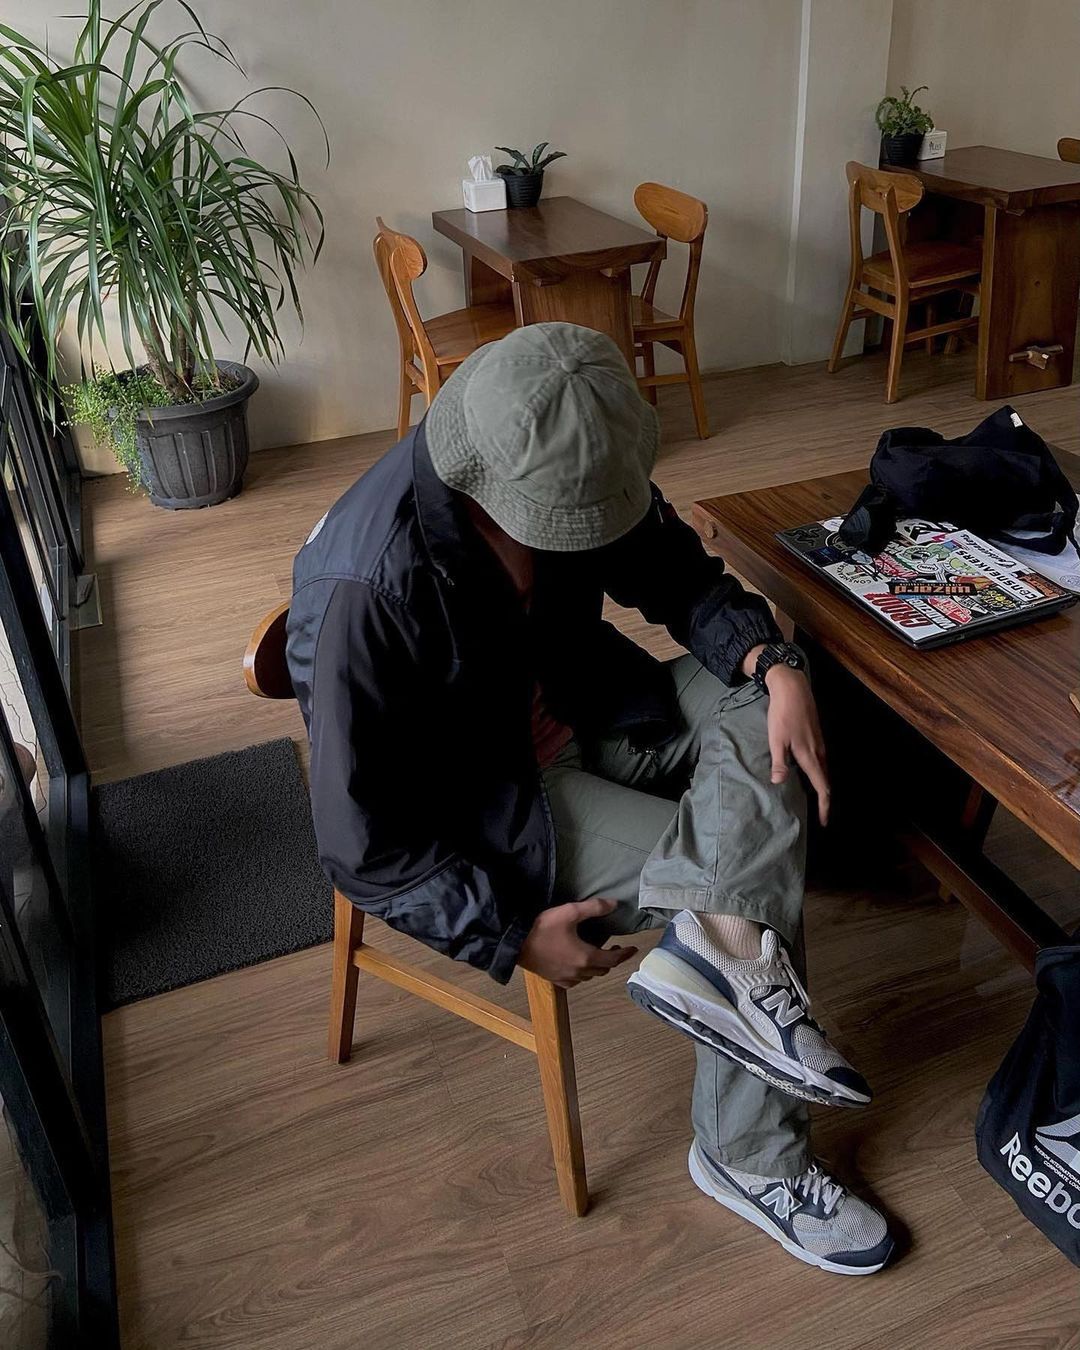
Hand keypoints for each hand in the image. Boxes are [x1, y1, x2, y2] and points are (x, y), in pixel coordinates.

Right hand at [518, 897, 637, 989]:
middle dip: (611, 960)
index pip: (613, 959)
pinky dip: (582, 975)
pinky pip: (575, 981)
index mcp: (586, 957)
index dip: (625, 954)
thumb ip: (594, 908)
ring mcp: (566, 978)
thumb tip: (614, 904)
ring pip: (589, 977)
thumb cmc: (542, 928)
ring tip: (597, 954)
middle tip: (614, 948)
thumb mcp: (569, 912)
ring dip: (597, 967)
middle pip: (603, 970)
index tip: (633, 949)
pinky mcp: (554, 980)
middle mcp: (579, 972)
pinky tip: (577, 966)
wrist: (515, 944)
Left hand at [741, 646, 829, 824]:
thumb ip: (780, 762)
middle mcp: (819, 752)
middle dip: (824, 799)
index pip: (822, 787)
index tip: (823, 821)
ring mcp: (820, 743)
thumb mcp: (776, 739)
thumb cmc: (782, 714)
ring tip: (816, 799)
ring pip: (824, 770)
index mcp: (810, 756)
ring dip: (822, 786)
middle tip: (820, 814)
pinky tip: (810, 773)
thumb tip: (779, 783)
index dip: (824, 806)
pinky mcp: (817, 736)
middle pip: (826, 781)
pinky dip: (819, 773)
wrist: (792, 688)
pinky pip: (821, 760)